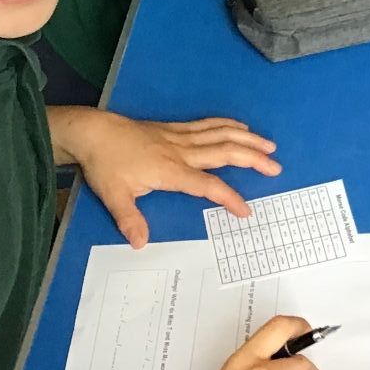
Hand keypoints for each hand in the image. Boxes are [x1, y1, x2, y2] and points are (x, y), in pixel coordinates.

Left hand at [56, 109, 281, 248]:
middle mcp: (181, 151)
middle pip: (224, 152)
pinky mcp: (174, 128)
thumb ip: (130, 220)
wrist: (94, 132)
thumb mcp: (114, 196)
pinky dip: (227, 124)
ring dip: (247, 138)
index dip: (229, 197)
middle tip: (276, 167)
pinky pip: (207, 124)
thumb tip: (140, 244)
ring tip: (269, 145)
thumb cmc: (105, 165)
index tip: (246, 211)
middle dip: (252, 159)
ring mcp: (179, 136)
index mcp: (171, 170)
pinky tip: (240, 126)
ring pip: (220, 134)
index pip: (208, 184)